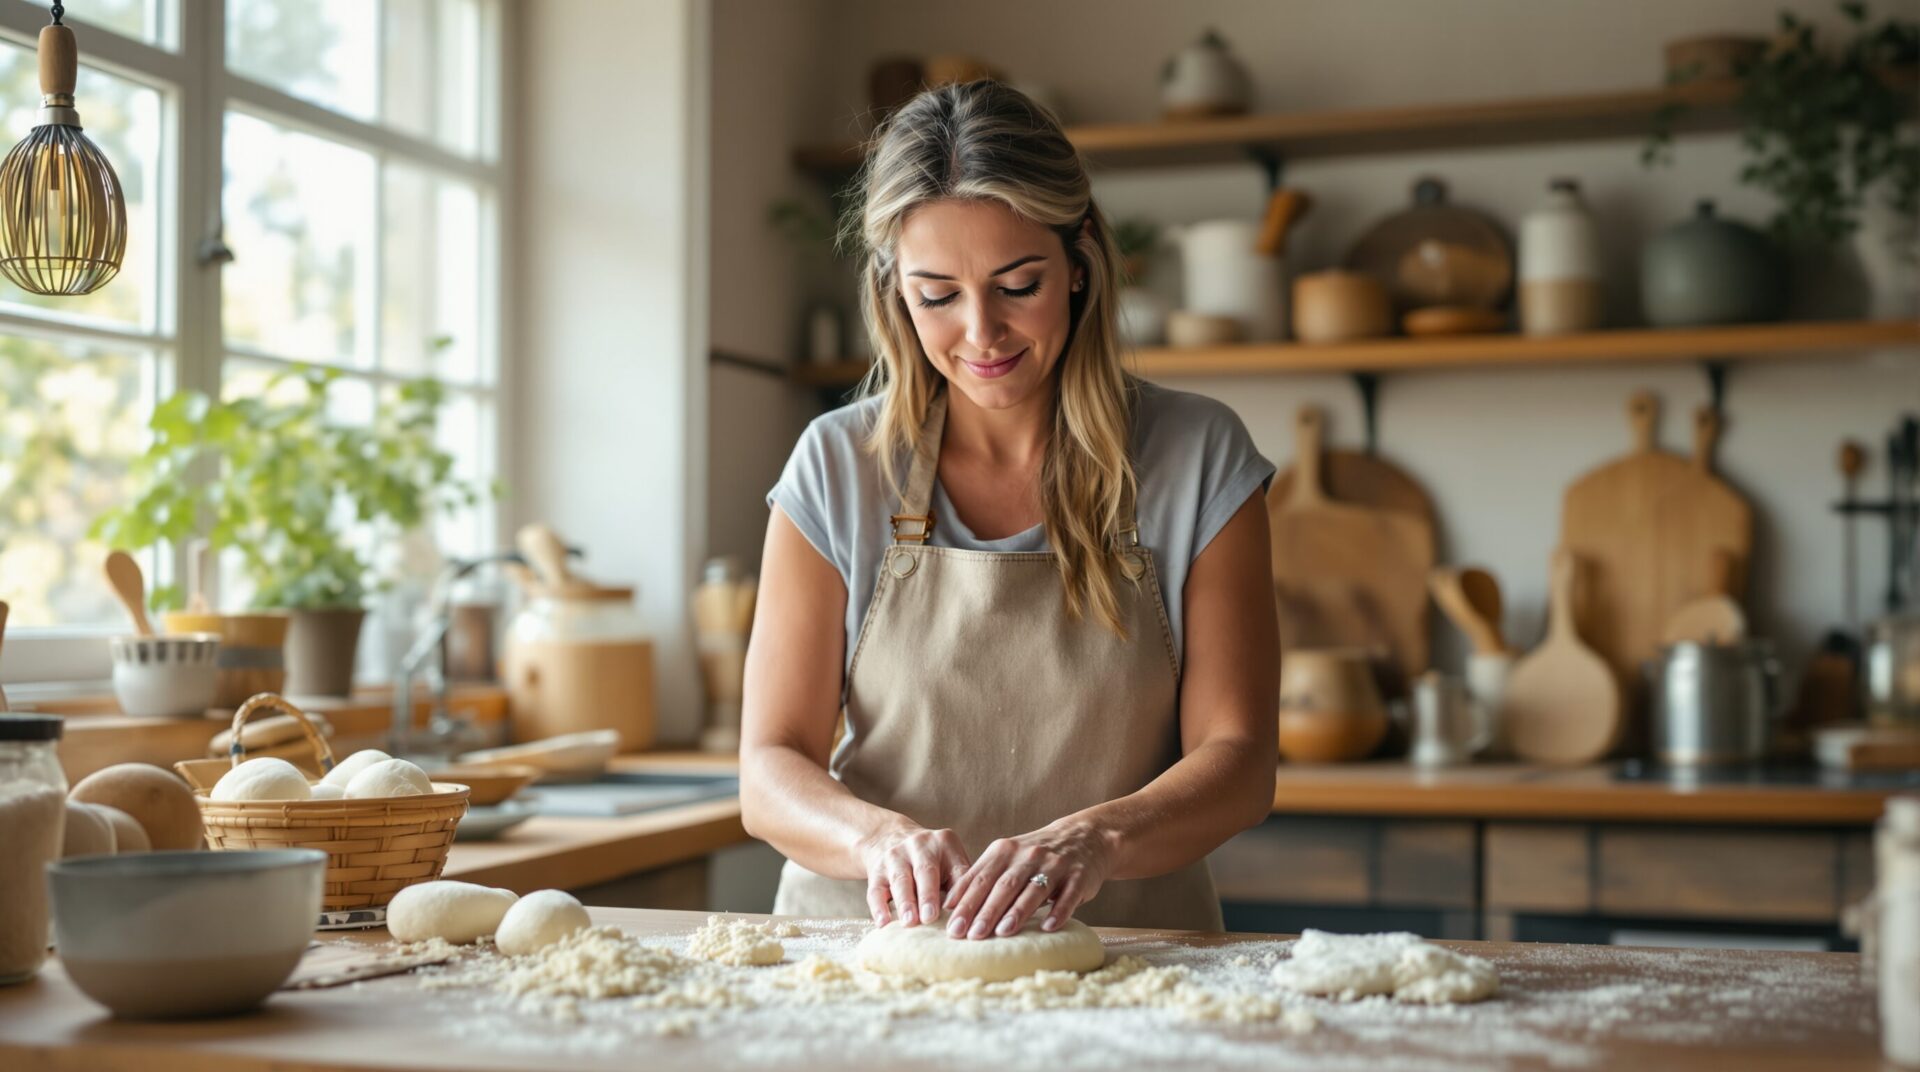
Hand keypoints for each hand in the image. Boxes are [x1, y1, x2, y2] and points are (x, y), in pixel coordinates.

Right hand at [855, 820, 970, 927]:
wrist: (889, 837)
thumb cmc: (931, 861)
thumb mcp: (950, 861)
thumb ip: (960, 885)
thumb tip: (969, 920)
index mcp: (945, 843)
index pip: (957, 870)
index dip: (960, 892)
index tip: (960, 915)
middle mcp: (919, 845)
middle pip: (925, 871)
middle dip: (928, 895)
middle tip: (930, 917)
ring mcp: (895, 856)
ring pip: (900, 880)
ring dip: (905, 902)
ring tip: (910, 922)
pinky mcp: (876, 870)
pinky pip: (876, 890)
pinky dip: (879, 907)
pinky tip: (883, 923)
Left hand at [942, 817, 1114, 939]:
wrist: (1083, 837)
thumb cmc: (1035, 855)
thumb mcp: (1006, 856)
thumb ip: (981, 877)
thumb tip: (949, 905)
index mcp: (1004, 850)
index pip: (980, 878)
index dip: (965, 902)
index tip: (951, 927)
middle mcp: (1028, 855)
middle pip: (1003, 885)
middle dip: (985, 911)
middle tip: (970, 935)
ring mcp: (1055, 864)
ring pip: (1032, 890)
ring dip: (1017, 912)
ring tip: (1002, 932)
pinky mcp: (1078, 876)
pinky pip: (1068, 895)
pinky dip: (1058, 911)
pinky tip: (1048, 927)